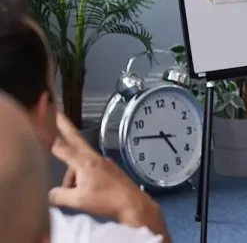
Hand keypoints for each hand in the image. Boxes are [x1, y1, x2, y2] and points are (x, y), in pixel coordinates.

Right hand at [48, 111, 158, 225]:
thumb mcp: (78, 200)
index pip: (62, 147)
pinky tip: (84, 190)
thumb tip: (51, 193)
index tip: (45, 123)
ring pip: (80, 161)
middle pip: (76, 140)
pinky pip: (89, 168)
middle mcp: (94, 157)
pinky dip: (82, 176)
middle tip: (58, 114)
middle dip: (66, 127)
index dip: (50, 137)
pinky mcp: (108, 168)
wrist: (131, 202)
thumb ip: (59, 195)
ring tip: (74, 192)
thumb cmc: (106, 200)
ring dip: (72, 173)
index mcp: (85, 162)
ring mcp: (103, 161)